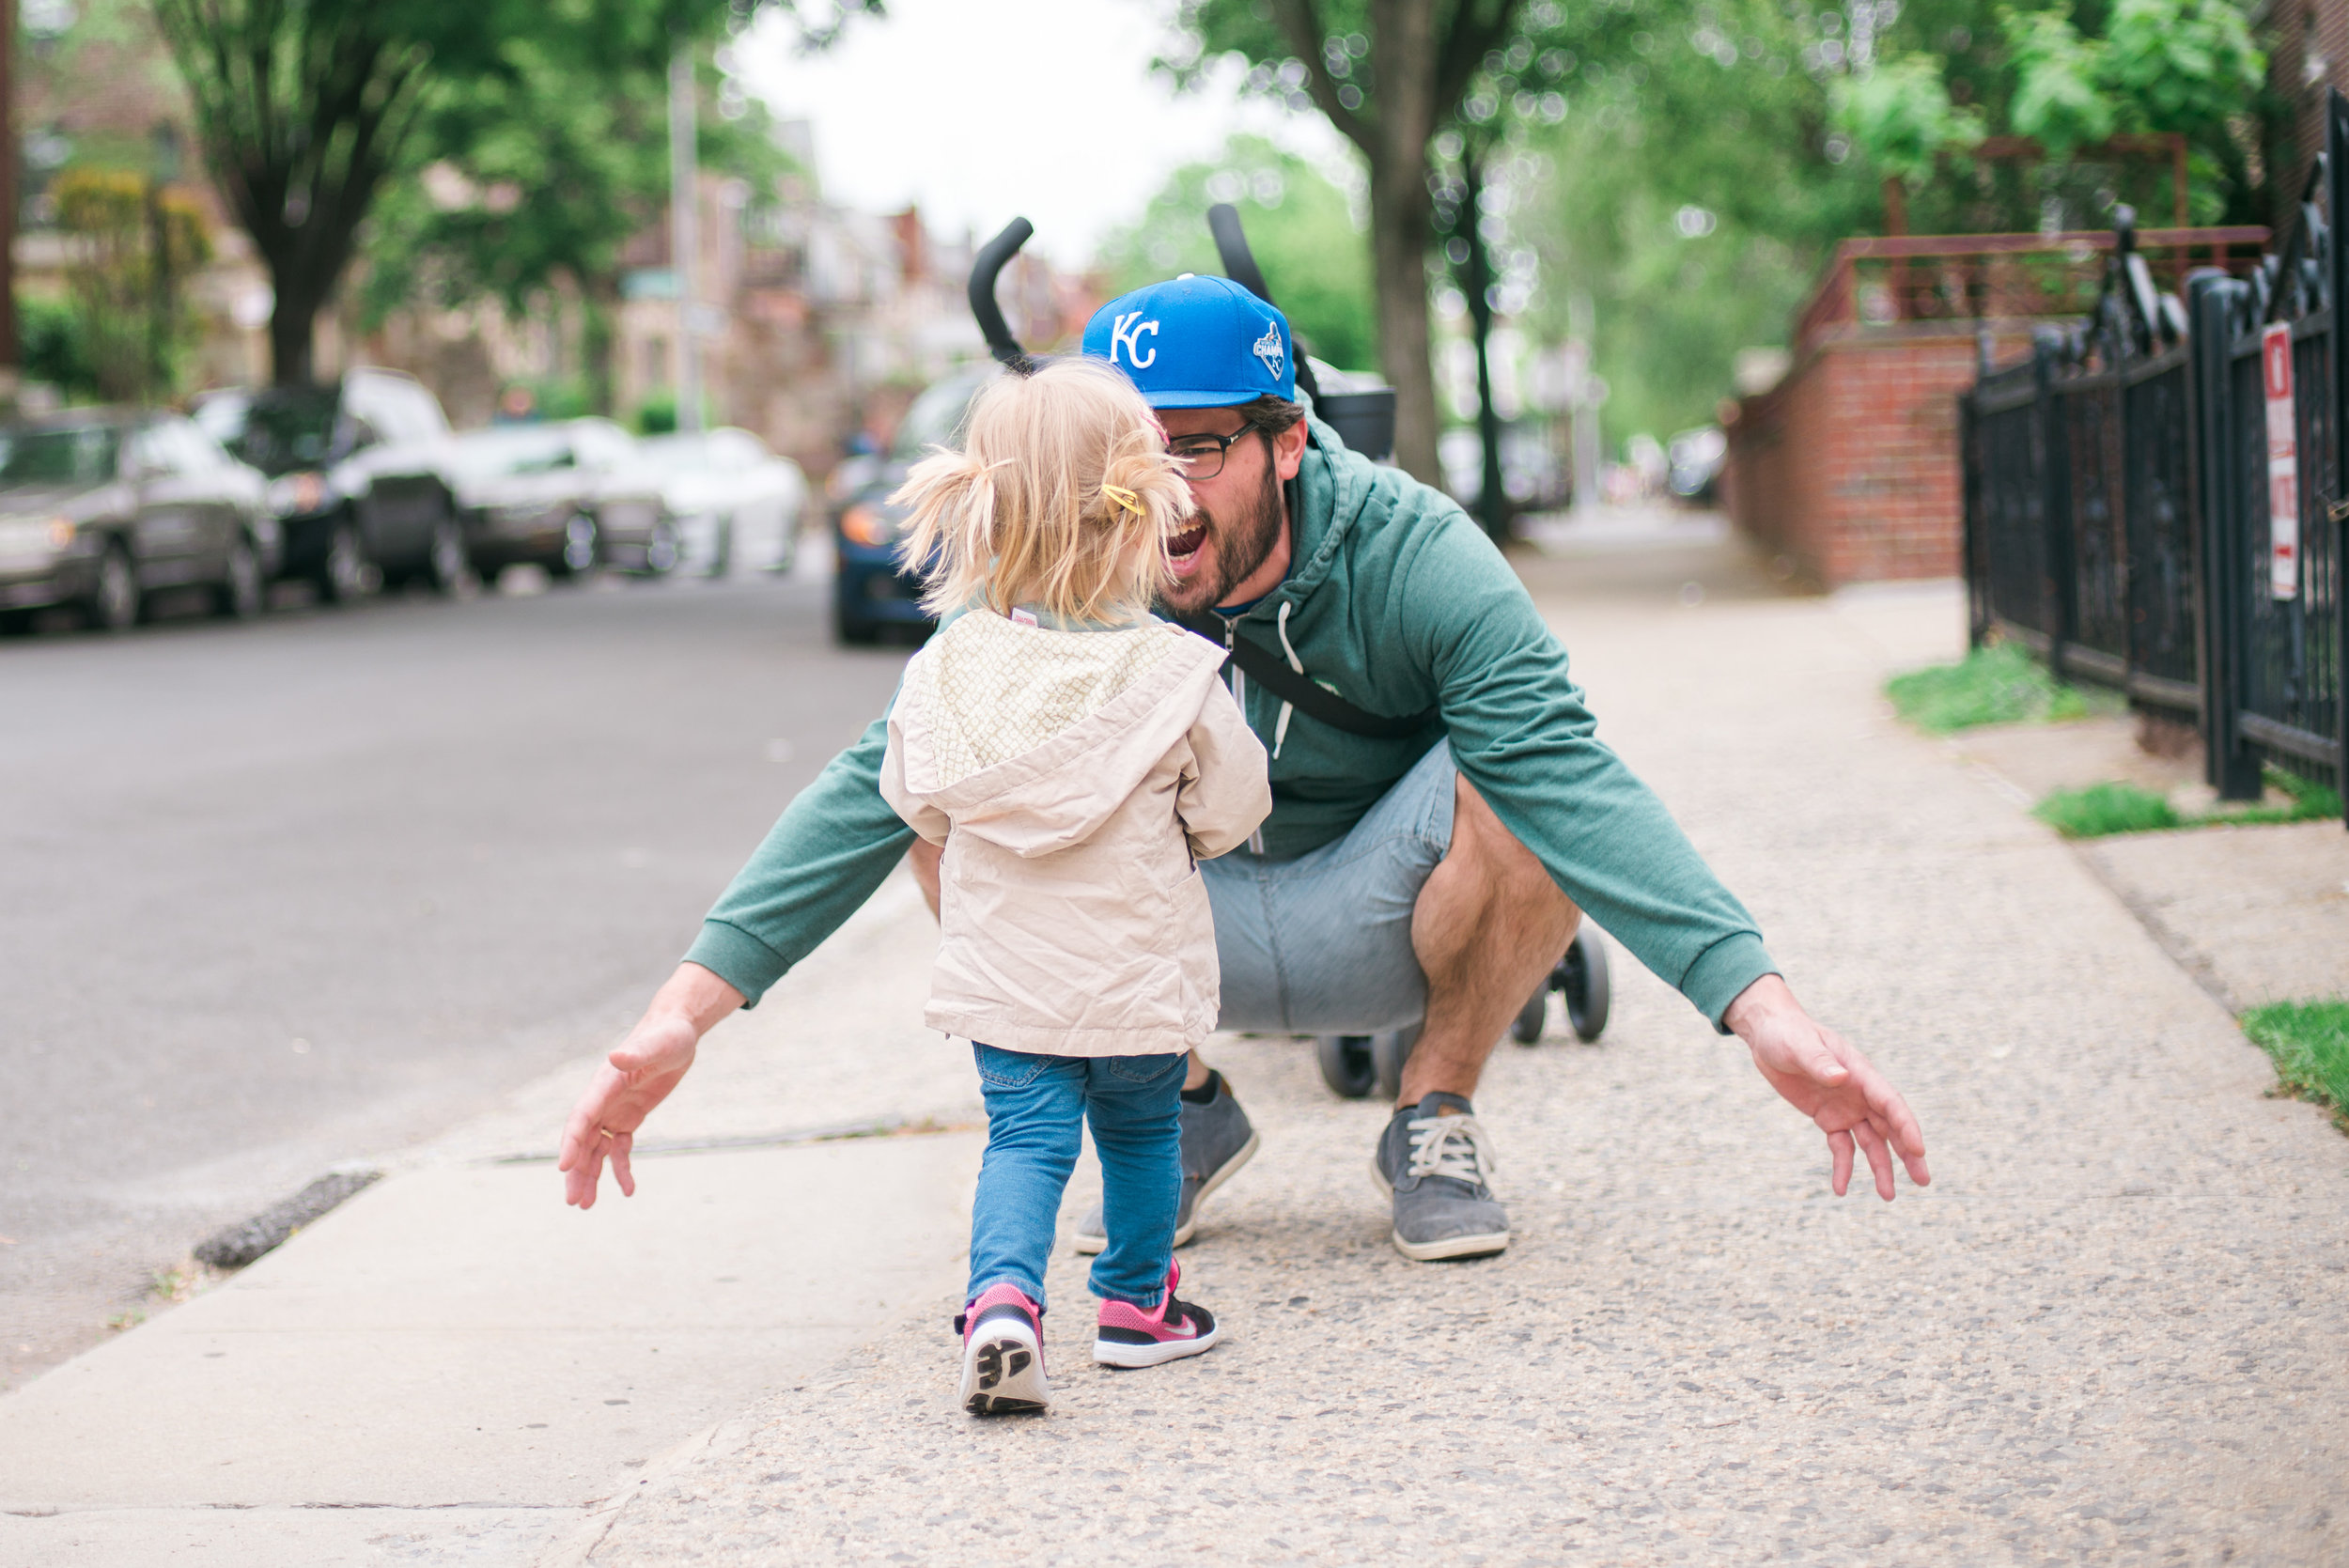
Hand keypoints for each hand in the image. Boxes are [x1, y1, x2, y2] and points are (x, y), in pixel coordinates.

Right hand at [558, 963, 741, 1208]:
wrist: (677, 1032)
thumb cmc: (668, 1034)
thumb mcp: (659, 1043)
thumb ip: (637, 1052)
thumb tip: (614, 1056)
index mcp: (605, 1084)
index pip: (582, 1116)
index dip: (572, 1141)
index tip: (563, 1167)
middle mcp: (604, 1099)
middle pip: (584, 1140)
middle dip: (577, 1170)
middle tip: (573, 1201)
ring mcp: (614, 1110)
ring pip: (597, 1150)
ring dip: (591, 1176)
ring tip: (587, 1205)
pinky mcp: (628, 1117)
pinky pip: (619, 1149)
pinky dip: (621, 1168)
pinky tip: (627, 1190)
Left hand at [1725, 974, 1929, 1199]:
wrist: (1769, 1035)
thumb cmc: (1787, 1033)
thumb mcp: (1799, 1045)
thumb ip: (1819, 1062)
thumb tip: (1840, 1077)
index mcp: (1860, 1073)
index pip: (1890, 1102)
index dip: (1906, 1126)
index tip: (1918, 1150)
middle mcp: (1860, 1093)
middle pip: (1890, 1126)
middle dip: (1908, 1153)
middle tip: (1923, 1181)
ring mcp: (1847, 1107)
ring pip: (1871, 1141)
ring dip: (1881, 1167)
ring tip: (1888, 1196)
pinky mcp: (1829, 1118)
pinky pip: (1841, 1147)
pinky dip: (1843, 1167)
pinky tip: (1840, 1188)